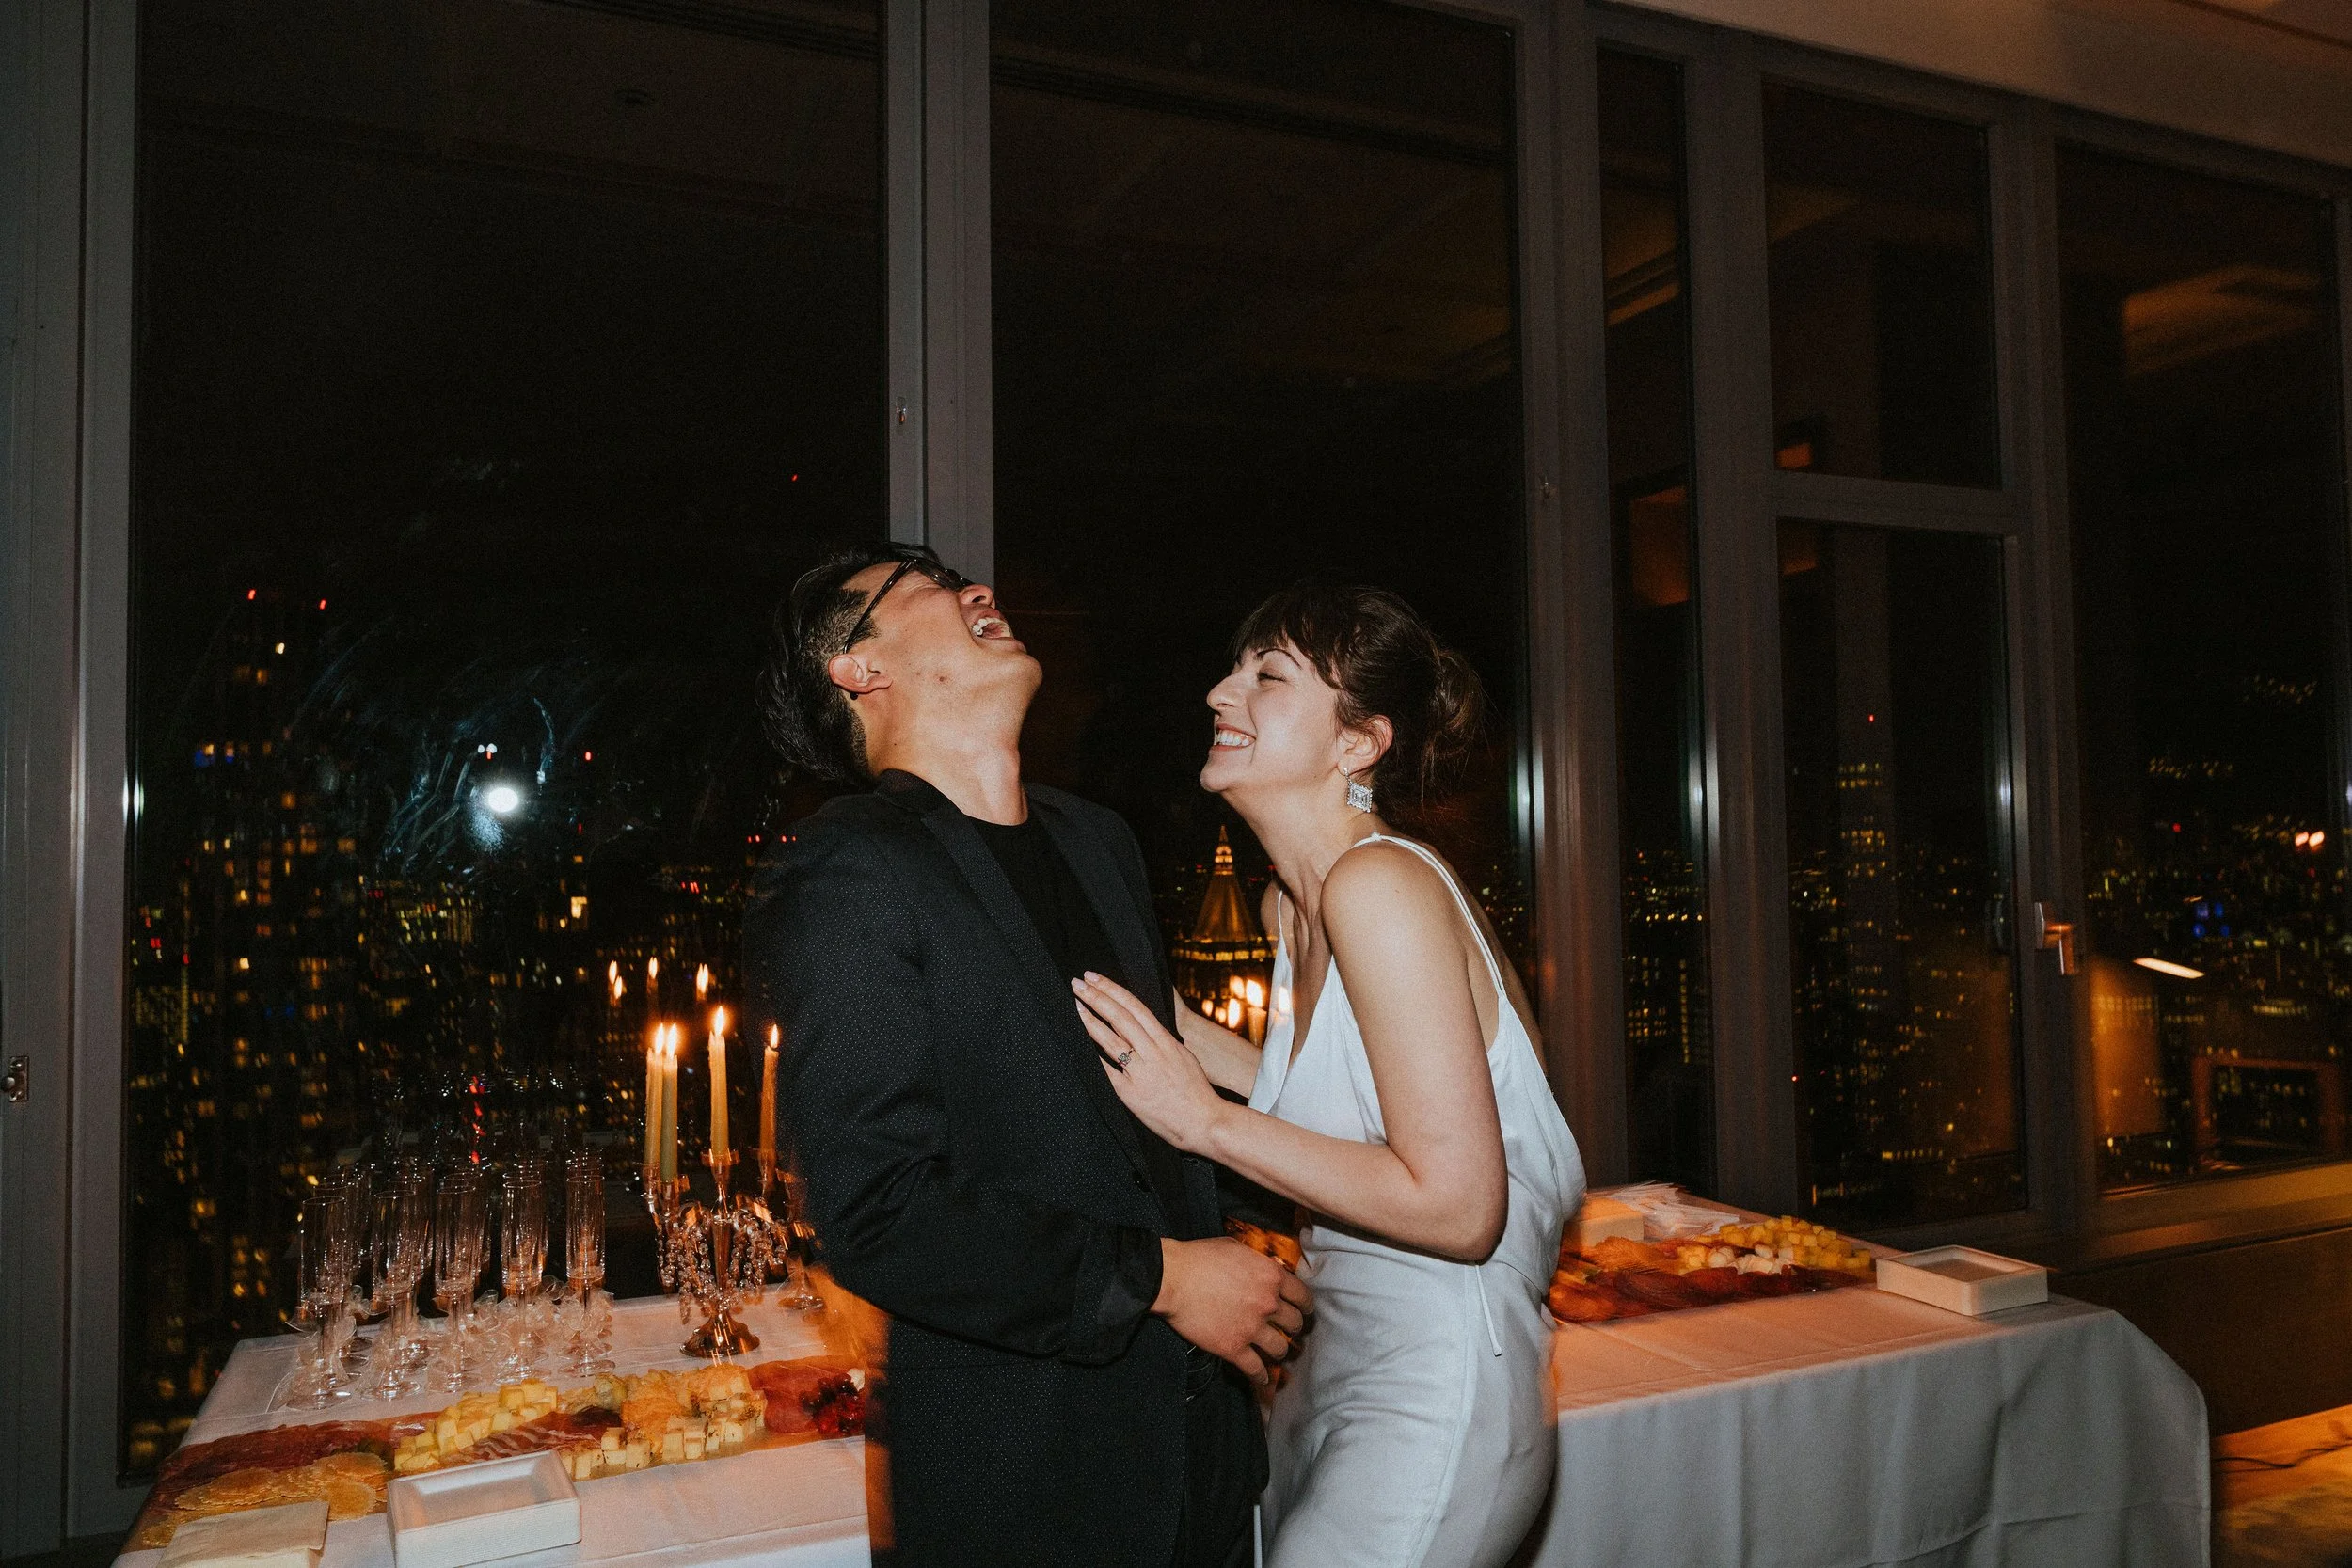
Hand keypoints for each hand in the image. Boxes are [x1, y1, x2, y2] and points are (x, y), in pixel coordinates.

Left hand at [1075, 972, 1225, 1153]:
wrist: (1204, 1121)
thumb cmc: (1196, 1092)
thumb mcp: (1183, 1057)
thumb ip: (1162, 1042)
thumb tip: (1144, 1027)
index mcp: (1166, 1041)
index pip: (1135, 1006)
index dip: (1112, 989)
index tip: (1095, 978)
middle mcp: (1153, 1052)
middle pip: (1120, 1017)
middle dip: (1096, 996)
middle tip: (1078, 983)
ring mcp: (1142, 1072)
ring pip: (1111, 1039)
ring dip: (1090, 1020)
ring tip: (1076, 1005)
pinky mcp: (1131, 1093)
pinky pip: (1107, 1070)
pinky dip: (1092, 1055)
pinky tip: (1079, 1043)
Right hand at [1153, 1236, 1313, 1385]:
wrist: (1173, 1278)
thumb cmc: (1200, 1258)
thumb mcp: (1237, 1248)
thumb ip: (1257, 1262)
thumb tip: (1265, 1268)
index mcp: (1271, 1277)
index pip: (1303, 1296)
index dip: (1305, 1306)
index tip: (1304, 1310)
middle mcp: (1268, 1304)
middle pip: (1295, 1324)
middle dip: (1294, 1328)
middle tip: (1289, 1330)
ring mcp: (1252, 1328)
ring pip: (1280, 1349)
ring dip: (1280, 1351)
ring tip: (1276, 1351)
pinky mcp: (1234, 1348)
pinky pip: (1255, 1368)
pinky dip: (1261, 1376)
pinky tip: (1262, 1379)